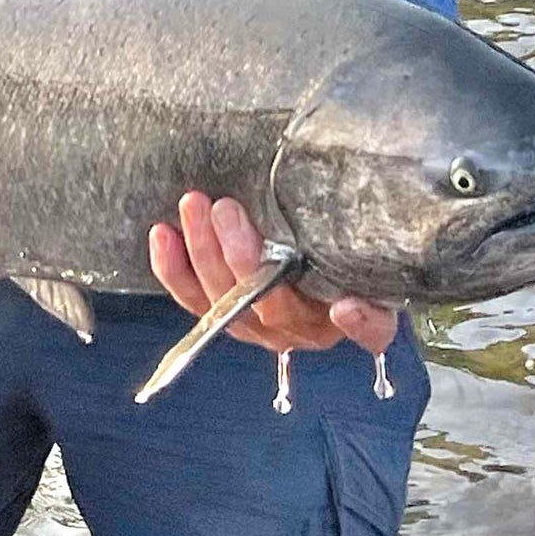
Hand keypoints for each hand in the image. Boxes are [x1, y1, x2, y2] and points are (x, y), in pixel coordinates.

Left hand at [149, 192, 397, 357]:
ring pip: (222, 299)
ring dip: (202, 251)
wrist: (306, 252)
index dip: (355, 322)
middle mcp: (293, 328)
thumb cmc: (336, 255)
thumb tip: (350, 309)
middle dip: (241, 255)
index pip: (357, 327)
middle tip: (228, 210)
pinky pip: (190, 296)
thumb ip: (371, 294)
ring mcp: (252, 322)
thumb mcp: (368, 265)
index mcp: (337, 319)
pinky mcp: (218, 309)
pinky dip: (172, 267)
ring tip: (193, 206)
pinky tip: (162, 235)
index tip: (344, 305)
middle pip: (267, 303)